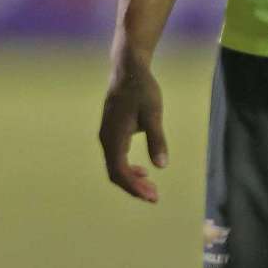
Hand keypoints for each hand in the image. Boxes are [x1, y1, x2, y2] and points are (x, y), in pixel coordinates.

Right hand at [99, 57, 169, 202]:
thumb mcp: (153, 114)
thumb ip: (157, 139)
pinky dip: (129, 169)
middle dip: (134, 188)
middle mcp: (106, 139)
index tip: (152, 196)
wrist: (128, 70)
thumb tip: (161, 166)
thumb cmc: (142, 90)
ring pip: (115, 167)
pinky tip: (143, 171)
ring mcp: (107, 136)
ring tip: (151, 188)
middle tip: (155, 197)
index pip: (120, 171)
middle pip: (116, 173)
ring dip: (132, 180)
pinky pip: (116, 158)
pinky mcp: (111, 133)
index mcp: (114, 136)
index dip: (134, 187)